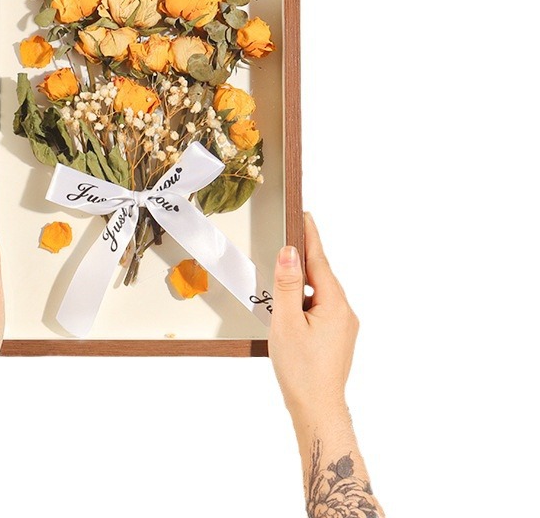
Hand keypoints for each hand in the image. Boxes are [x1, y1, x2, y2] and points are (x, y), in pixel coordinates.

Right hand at [267, 213, 358, 423]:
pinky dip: (304, 302)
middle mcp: (344, 312)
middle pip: (321, 276)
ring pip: (319, 294)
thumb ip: (287, 285)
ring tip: (280, 283)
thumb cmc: (301, 370)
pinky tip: (289, 311)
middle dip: (303, 259)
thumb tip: (289, 253)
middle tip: (287, 238)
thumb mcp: (286, 322)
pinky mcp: (337, 338)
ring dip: (301, 285)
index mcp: (334, 304)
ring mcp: (343, 327)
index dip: (310, 236)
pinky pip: (320, 309)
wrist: (317, 410)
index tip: (304, 215)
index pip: (319, 260)